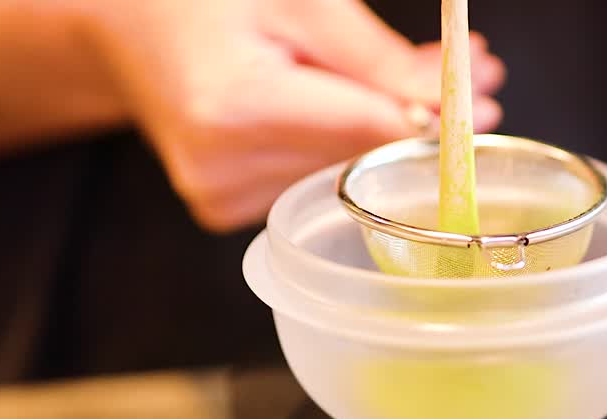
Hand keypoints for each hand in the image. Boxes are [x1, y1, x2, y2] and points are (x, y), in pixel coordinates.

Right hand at [79, 0, 504, 231]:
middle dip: (422, 119)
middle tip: (479, 79)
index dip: (433, 120)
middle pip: (363, 158)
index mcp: (235, 108)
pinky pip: (315, 182)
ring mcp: (221, 198)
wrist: (123, 28)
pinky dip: (347, 149)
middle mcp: (223, 167)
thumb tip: (456, 101)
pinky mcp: (224, 210)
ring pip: (346, 174)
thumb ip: (375, 57)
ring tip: (419, 82)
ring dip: (389, 133)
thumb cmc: (203, 2)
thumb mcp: (297, 1)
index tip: (483, 100)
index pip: (368, 132)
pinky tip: (360, 110)